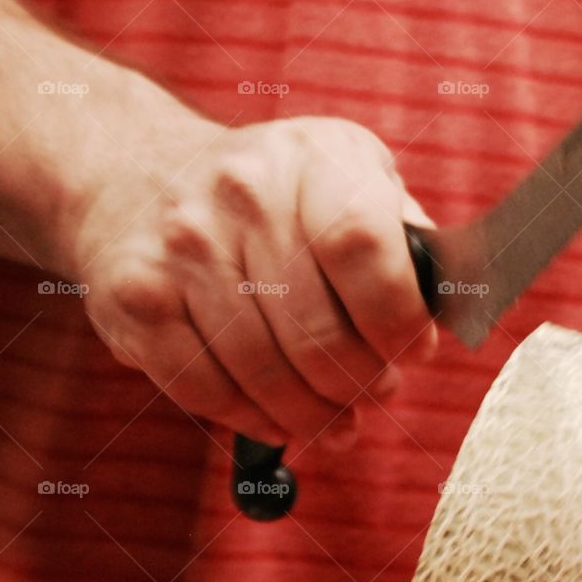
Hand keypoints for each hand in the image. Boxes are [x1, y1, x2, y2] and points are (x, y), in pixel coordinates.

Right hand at [72, 114, 434, 447]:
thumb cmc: (271, 198)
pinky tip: (280, 421)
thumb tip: (447, 310)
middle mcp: (241, 193)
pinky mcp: (137, 300)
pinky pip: (209, 390)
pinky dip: (254, 420)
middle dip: (362, 385)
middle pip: (318, 333)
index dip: (397, 319)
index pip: (364, 247)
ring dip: (313, 416)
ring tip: (337, 421)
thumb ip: (400, 237)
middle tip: (377, 394)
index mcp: (312, 159)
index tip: (412, 350)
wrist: (134, 178)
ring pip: (266, 374)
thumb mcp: (345, 178)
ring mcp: (181, 247)